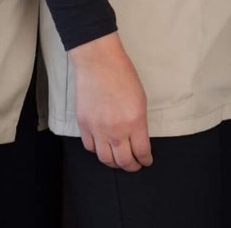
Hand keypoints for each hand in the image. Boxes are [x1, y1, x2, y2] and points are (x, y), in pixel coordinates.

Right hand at [70, 33, 152, 171]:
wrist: (98, 62)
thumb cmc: (123, 75)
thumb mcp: (141, 99)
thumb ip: (139, 122)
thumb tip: (137, 139)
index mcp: (135, 122)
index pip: (141, 152)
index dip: (145, 160)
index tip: (147, 161)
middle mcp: (116, 130)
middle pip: (123, 161)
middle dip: (131, 166)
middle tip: (135, 165)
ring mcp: (98, 129)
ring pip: (105, 159)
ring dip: (114, 163)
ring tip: (118, 161)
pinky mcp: (84, 125)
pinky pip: (90, 147)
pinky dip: (97, 150)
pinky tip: (102, 147)